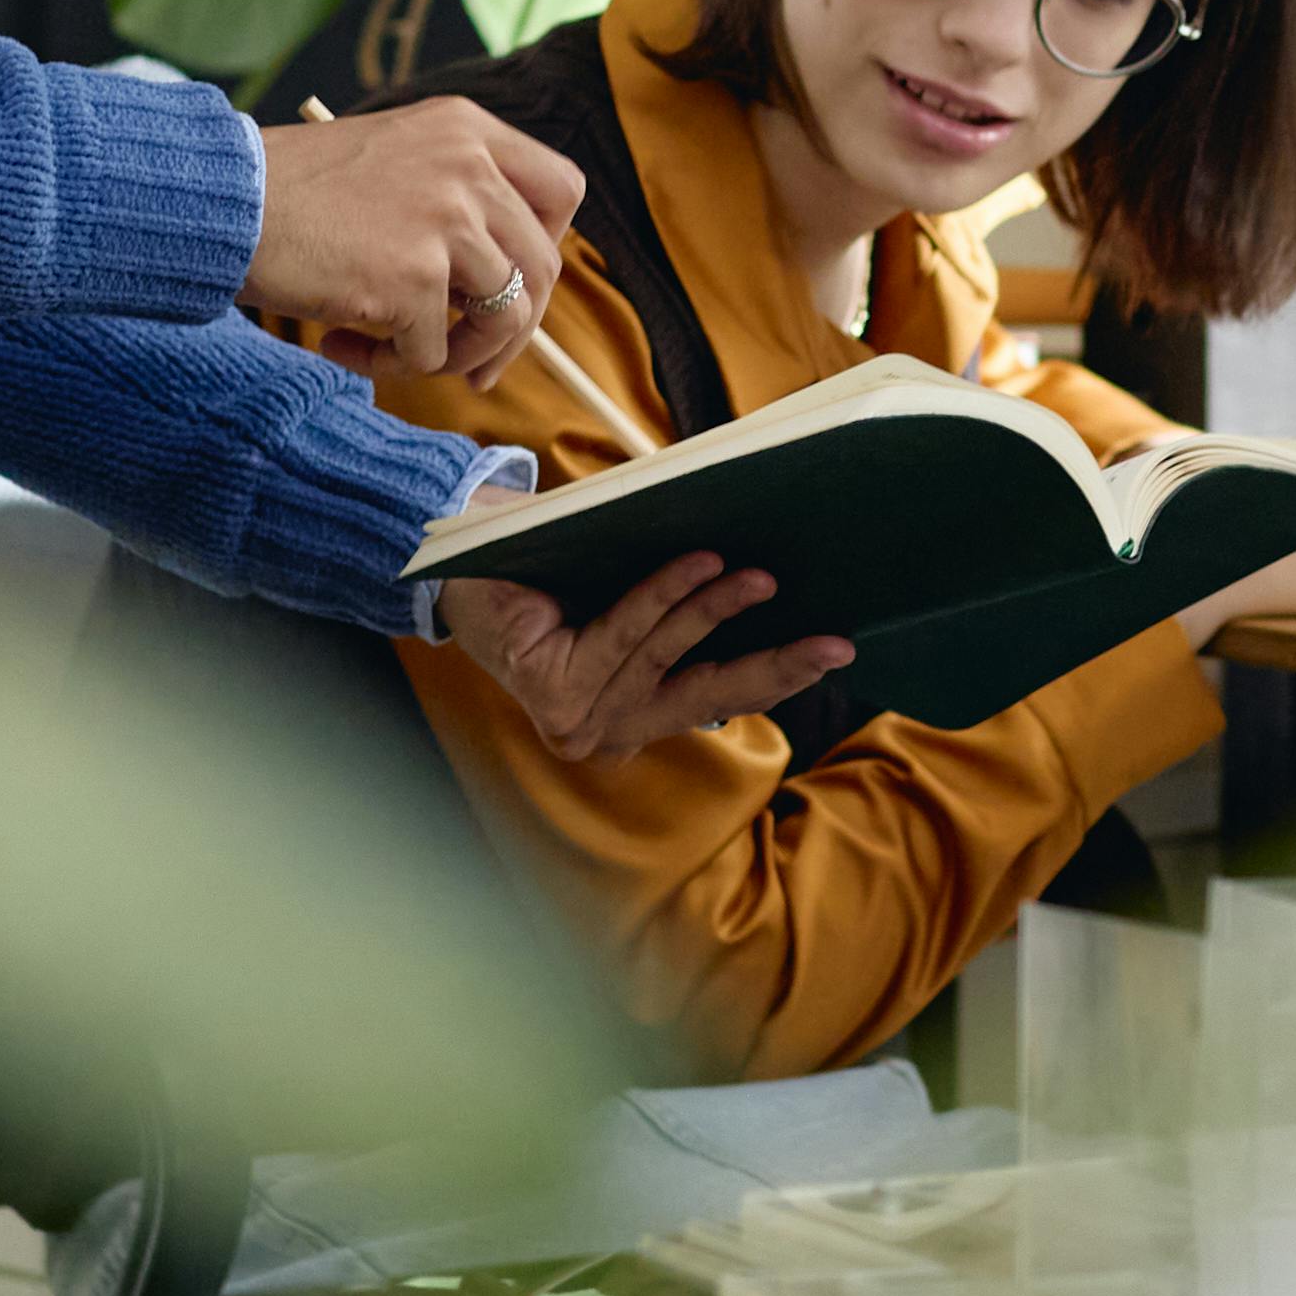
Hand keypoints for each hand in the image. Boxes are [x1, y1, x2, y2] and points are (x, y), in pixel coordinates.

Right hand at [250, 98, 580, 379]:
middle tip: (475, 361)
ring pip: (506, 318)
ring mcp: (447, 222)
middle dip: (515, 328)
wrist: (224, 202)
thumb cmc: (291, 190)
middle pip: (544, 266)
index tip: (514, 279)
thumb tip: (505, 281)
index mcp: (466, 129)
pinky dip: (390, 365)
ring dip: (461, 356)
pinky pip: (433, 353)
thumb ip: (454, 194)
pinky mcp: (415, 280)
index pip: (563, 188)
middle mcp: (468, 167)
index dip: (549, 244)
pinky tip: (339, 344)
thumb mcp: (392, 156)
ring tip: (403, 356)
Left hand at [442, 556, 854, 763]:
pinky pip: (626, 635)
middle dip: (779, 668)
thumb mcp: (629, 593)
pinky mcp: (555, 697)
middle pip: (711, 696)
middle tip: (836, 644)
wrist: (459, 561)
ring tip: (762, 576)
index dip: (779, 674)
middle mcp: (610, 734)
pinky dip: (665, 596)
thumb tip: (774, 576)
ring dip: (719, 611)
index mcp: (635, 718)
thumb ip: (685, 604)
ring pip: (669, 656)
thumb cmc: (550, 572)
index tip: (835, 649)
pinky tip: (702, 564)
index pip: (720, 697)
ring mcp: (582, 724)